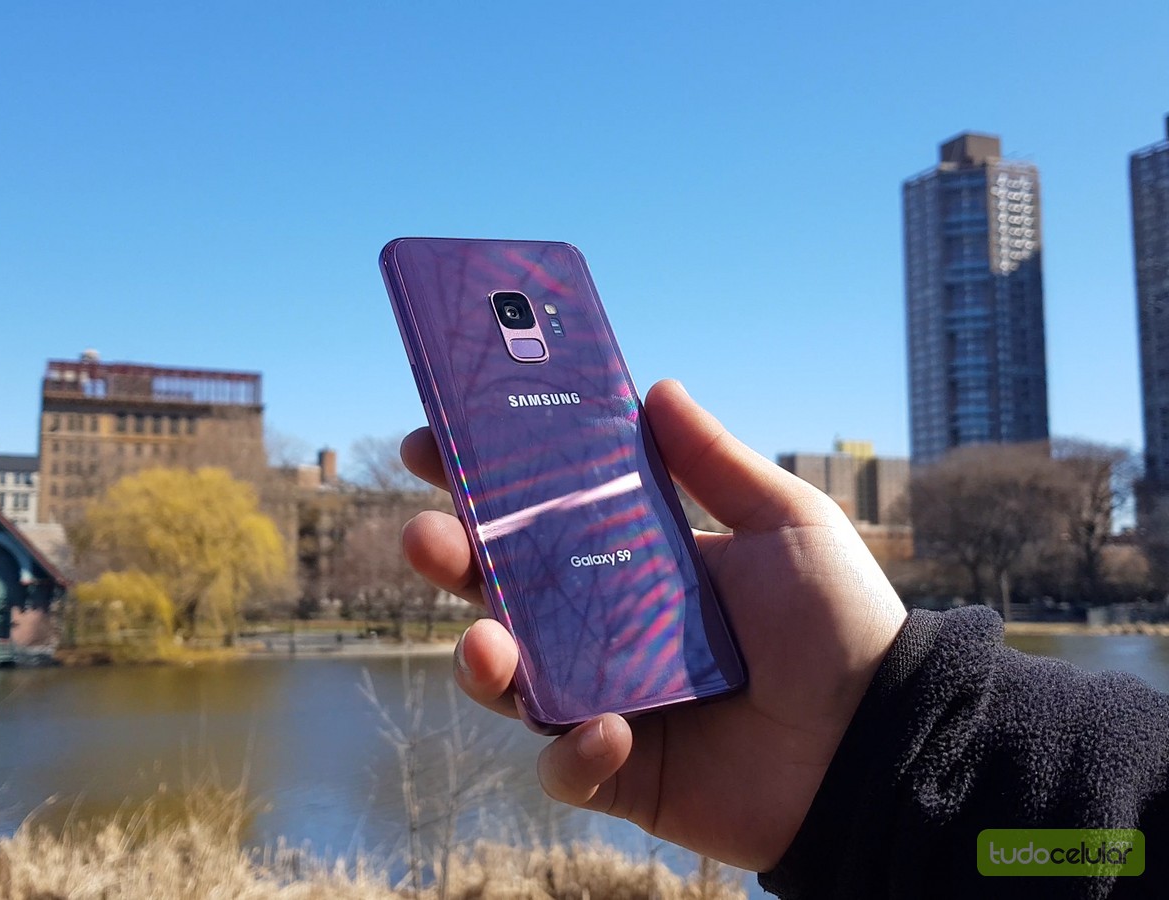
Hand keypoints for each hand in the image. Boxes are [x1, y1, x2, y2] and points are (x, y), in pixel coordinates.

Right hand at [399, 379, 905, 870]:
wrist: (876, 738)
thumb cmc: (837, 622)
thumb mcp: (782, 522)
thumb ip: (714, 461)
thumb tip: (657, 387)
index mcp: (630, 562)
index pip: (538, 517)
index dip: (480, 483)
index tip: (435, 445)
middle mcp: (603, 627)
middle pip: (500, 591)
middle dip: (451, 560)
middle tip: (427, 534)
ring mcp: (603, 698)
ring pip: (507, 679)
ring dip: (480, 659)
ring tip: (487, 643)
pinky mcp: (618, 769)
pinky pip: (562, 766)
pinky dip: (572, 753)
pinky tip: (612, 732)